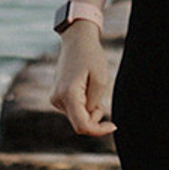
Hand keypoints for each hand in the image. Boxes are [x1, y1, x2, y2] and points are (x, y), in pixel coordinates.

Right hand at [50, 20, 114, 136]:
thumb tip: (89, 119)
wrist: (77, 39)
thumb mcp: (101, 79)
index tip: (113, 125)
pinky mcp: (56, 96)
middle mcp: (58, 99)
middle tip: (101, 98)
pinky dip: (83, 104)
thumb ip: (95, 104)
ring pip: (77, 116)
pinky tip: (85, 86)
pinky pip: (74, 109)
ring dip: (89, 108)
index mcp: (68, 94)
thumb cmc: (91, 56)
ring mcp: (55, 98)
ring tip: (92, 86)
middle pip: (80, 123)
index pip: (82, 126)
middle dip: (95, 116)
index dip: (98, 130)